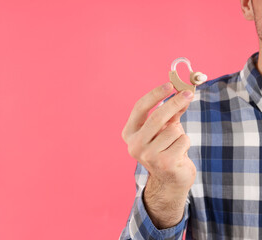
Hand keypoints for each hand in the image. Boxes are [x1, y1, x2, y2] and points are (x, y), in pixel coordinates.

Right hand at [121, 82, 195, 227]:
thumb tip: (184, 92)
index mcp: (130, 133)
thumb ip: (172, 111)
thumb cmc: (166, 148)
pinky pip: (182, 141)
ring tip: (175, 144)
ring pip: (173, 130)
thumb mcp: (165, 127)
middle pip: (156, 117)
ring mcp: (147, 156)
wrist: (169, 179)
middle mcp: (134, 145)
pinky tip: (179, 153)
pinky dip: (185, 143)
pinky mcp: (163, 164)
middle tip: (188, 93)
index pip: (139, 108)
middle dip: (174, 103)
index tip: (170, 85)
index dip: (155, 95)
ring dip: (180, 132)